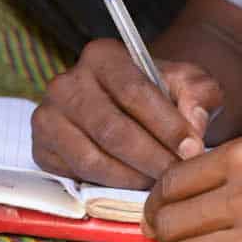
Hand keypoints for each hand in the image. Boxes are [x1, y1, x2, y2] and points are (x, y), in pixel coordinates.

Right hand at [31, 39, 224, 188]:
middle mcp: (66, 82)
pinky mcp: (42, 150)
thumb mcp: (190, 84)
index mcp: (102, 55)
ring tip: (160, 184)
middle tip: (178, 174)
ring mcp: (48, 117)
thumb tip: (193, 128)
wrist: (134, 105)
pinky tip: (135, 185)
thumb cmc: (164, 92)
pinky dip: (108, 186)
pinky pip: (76, 175)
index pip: (134, 92)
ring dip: (131, 177)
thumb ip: (199, 97)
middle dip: (151, 157)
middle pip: (111, 128)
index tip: (192, 149)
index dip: (166, 125)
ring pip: (91, 157)